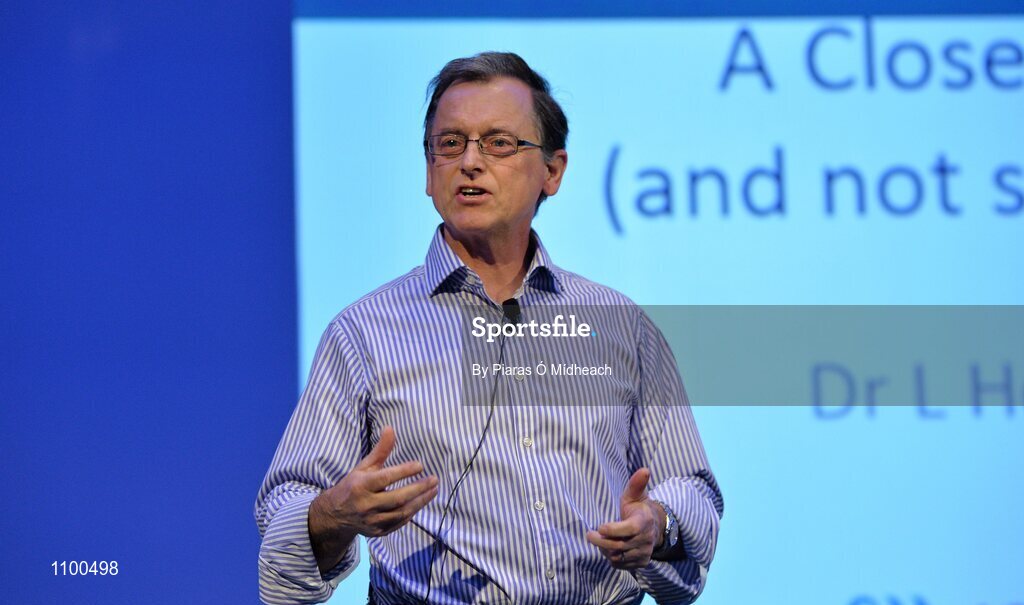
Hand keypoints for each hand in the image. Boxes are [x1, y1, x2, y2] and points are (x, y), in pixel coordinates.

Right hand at [311, 426, 437, 539]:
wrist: (335, 515)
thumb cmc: (353, 486)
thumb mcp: (363, 467)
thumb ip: (380, 450)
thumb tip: (390, 428)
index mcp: (360, 486)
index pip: (385, 478)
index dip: (404, 472)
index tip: (420, 465)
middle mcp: (366, 505)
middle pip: (397, 498)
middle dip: (418, 488)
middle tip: (434, 479)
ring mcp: (372, 521)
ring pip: (401, 512)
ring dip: (420, 501)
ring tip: (434, 490)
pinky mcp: (378, 532)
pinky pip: (399, 523)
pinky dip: (411, 513)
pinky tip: (421, 502)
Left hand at [585, 468, 664, 569]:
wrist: (654, 527)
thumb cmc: (638, 509)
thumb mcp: (635, 495)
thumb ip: (636, 484)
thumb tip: (644, 469)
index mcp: (644, 522)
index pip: (629, 530)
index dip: (613, 530)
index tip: (600, 527)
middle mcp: (646, 540)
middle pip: (619, 546)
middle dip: (601, 542)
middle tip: (589, 535)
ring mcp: (643, 553)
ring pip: (618, 557)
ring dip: (604, 550)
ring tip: (597, 540)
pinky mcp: (640, 563)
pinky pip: (620, 565)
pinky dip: (610, 559)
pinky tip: (606, 549)